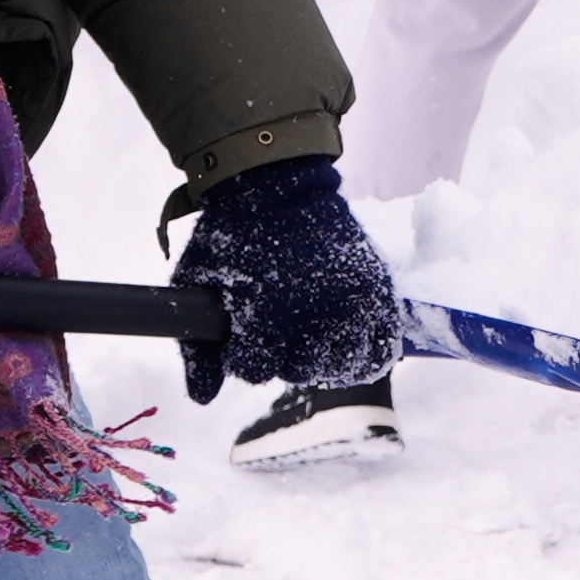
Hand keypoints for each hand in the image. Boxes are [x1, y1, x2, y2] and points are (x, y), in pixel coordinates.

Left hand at [175, 155, 400, 394]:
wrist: (277, 181)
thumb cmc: (231, 232)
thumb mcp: (196, 282)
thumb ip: (197, 346)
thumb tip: (202, 398)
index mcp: (266, 314)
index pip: (253, 370)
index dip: (241, 356)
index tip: (240, 335)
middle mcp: (313, 313)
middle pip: (297, 370)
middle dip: (281, 355)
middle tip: (276, 328)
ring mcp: (350, 302)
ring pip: (340, 366)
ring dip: (321, 356)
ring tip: (310, 336)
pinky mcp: (376, 290)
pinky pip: (383, 347)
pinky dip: (365, 355)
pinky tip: (345, 345)